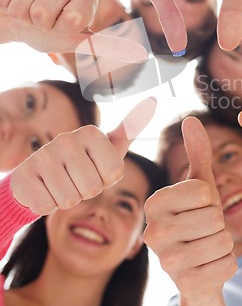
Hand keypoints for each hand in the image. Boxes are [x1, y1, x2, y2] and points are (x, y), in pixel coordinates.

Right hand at [0, 0, 146, 61]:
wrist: (17, 18)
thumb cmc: (48, 32)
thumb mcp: (73, 42)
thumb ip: (97, 45)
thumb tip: (133, 52)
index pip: (72, 19)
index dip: (60, 29)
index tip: (61, 26)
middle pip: (42, 13)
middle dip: (37, 24)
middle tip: (41, 21)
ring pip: (21, 5)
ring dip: (20, 14)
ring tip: (27, 10)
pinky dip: (5, 2)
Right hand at [11, 97, 156, 214]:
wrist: (39, 177)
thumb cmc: (81, 165)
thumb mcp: (108, 149)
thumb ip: (129, 130)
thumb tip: (154, 99)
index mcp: (91, 133)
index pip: (114, 173)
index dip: (105, 180)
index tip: (95, 170)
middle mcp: (66, 139)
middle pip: (91, 187)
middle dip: (86, 191)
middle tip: (76, 179)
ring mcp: (43, 156)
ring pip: (70, 198)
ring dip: (67, 199)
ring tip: (61, 184)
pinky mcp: (24, 175)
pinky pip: (47, 206)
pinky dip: (47, 205)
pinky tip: (44, 190)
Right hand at [144, 117, 236, 299]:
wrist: (197, 268)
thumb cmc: (198, 220)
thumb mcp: (200, 187)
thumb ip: (197, 153)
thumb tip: (192, 119)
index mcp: (154, 203)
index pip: (203, 191)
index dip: (210, 199)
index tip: (198, 209)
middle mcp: (153, 232)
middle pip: (214, 217)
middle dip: (218, 223)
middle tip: (204, 231)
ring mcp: (166, 262)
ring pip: (223, 241)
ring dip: (224, 244)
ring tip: (206, 246)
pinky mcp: (185, 286)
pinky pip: (228, 265)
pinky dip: (227, 264)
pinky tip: (209, 266)